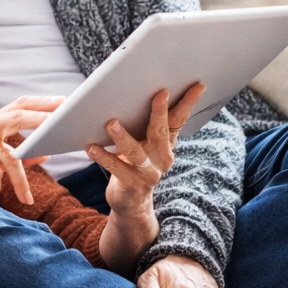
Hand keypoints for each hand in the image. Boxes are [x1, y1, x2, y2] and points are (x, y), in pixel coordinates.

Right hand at [0, 96, 62, 205]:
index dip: (42, 102)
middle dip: (42, 119)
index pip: (20, 104)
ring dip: (20, 182)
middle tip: (63, 122)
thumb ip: (15, 155)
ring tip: (26, 198)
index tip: (64, 102)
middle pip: (18, 116)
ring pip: (9, 157)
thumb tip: (45, 153)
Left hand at [86, 82, 204, 216]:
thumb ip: (142, 124)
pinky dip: (103, 157)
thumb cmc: (134, 164)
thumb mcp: (144, 144)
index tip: (196, 85)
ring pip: (136, 153)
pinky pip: (116, 168)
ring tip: (111, 123)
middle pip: (161, 131)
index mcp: (166, 143)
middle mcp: (162, 157)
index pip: (179, 120)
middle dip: (160, 112)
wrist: (131, 202)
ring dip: (123, 137)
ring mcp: (148, 172)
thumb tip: (128, 91)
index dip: (188, 103)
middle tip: (160, 94)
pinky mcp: (132, 184)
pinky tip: (91, 147)